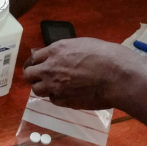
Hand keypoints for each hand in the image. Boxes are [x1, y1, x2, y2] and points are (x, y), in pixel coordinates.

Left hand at [23, 38, 144, 109]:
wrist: (117, 75)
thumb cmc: (106, 56)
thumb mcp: (82, 44)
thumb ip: (63, 50)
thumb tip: (51, 53)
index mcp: (56, 51)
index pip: (34, 57)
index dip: (36, 62)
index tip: (38, 65)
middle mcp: (50, 68)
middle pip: (29, 75)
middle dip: (34, 76)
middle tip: (41, 77)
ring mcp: (55, 86)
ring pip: (37, 90)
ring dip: (44, 87)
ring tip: (55, 86)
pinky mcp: (63, 101)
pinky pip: (52, 100)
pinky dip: (57, 97)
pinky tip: (68, 93)